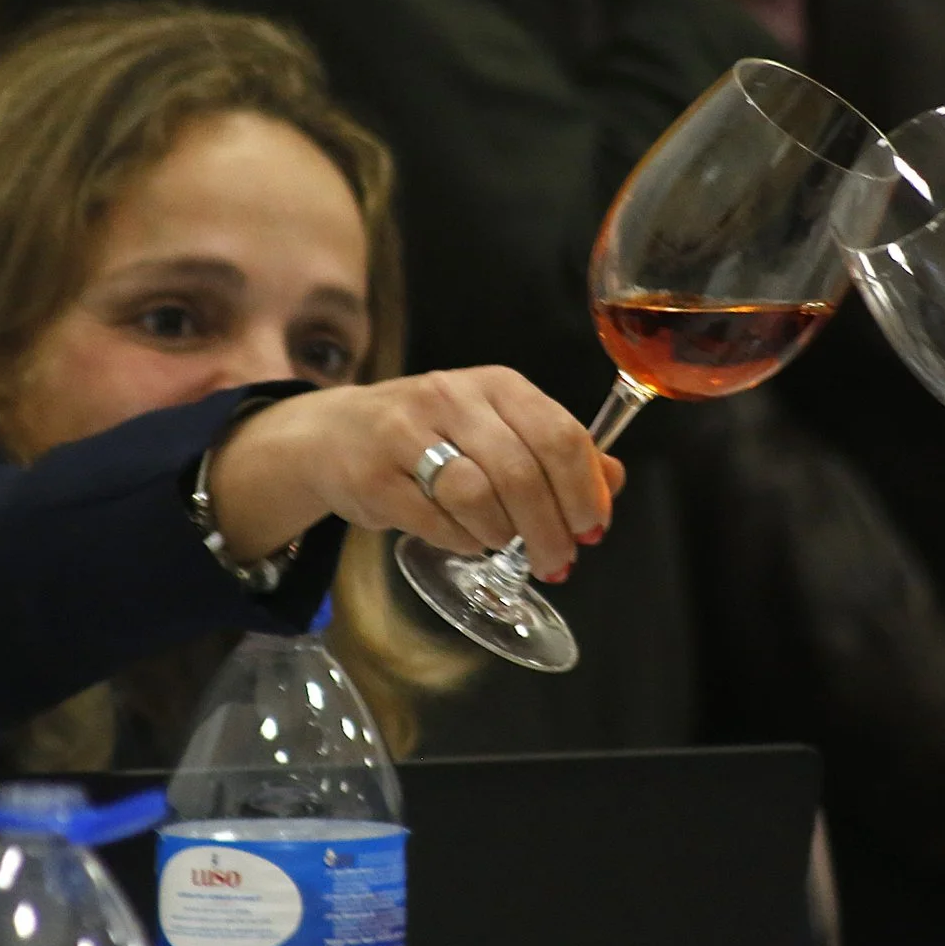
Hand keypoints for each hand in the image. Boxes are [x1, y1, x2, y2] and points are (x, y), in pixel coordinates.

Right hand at [204, 367, 623, 583]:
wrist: (333, 435)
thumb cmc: (429, 436)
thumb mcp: (496, 428)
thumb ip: (555, 452)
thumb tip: (611, 481)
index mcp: (495, 385)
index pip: (558, 433)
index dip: (583, 490)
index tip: (593, 528)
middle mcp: (451, 398)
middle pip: (521, 471)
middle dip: (548, 528)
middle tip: (557, 560)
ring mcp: (406, 434)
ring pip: (477, 495)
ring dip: (502, 534)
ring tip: (504, 544)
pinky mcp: (372, 474)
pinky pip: (435, 520)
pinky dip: (461, 540)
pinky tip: (467, 540)